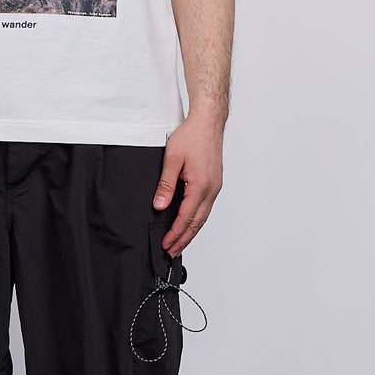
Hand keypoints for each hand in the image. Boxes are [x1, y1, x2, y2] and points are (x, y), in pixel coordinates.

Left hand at [151, 114, 224, 257]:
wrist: (208, 122)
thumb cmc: (191, 136)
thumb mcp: (172, 159)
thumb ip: (165, 184)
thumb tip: (159, 206)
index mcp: (200, 185)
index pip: (186, 217)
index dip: (175, 234)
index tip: (166, 245)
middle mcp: (211, 189)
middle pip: (197, 222)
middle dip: (184, 239)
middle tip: (172, 252)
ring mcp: (215, 186)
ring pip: (203, 216)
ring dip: (191, 231)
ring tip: (179, 243)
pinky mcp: (215, 182)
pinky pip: (206, 207)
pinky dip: (197, 219)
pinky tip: (190, 223)